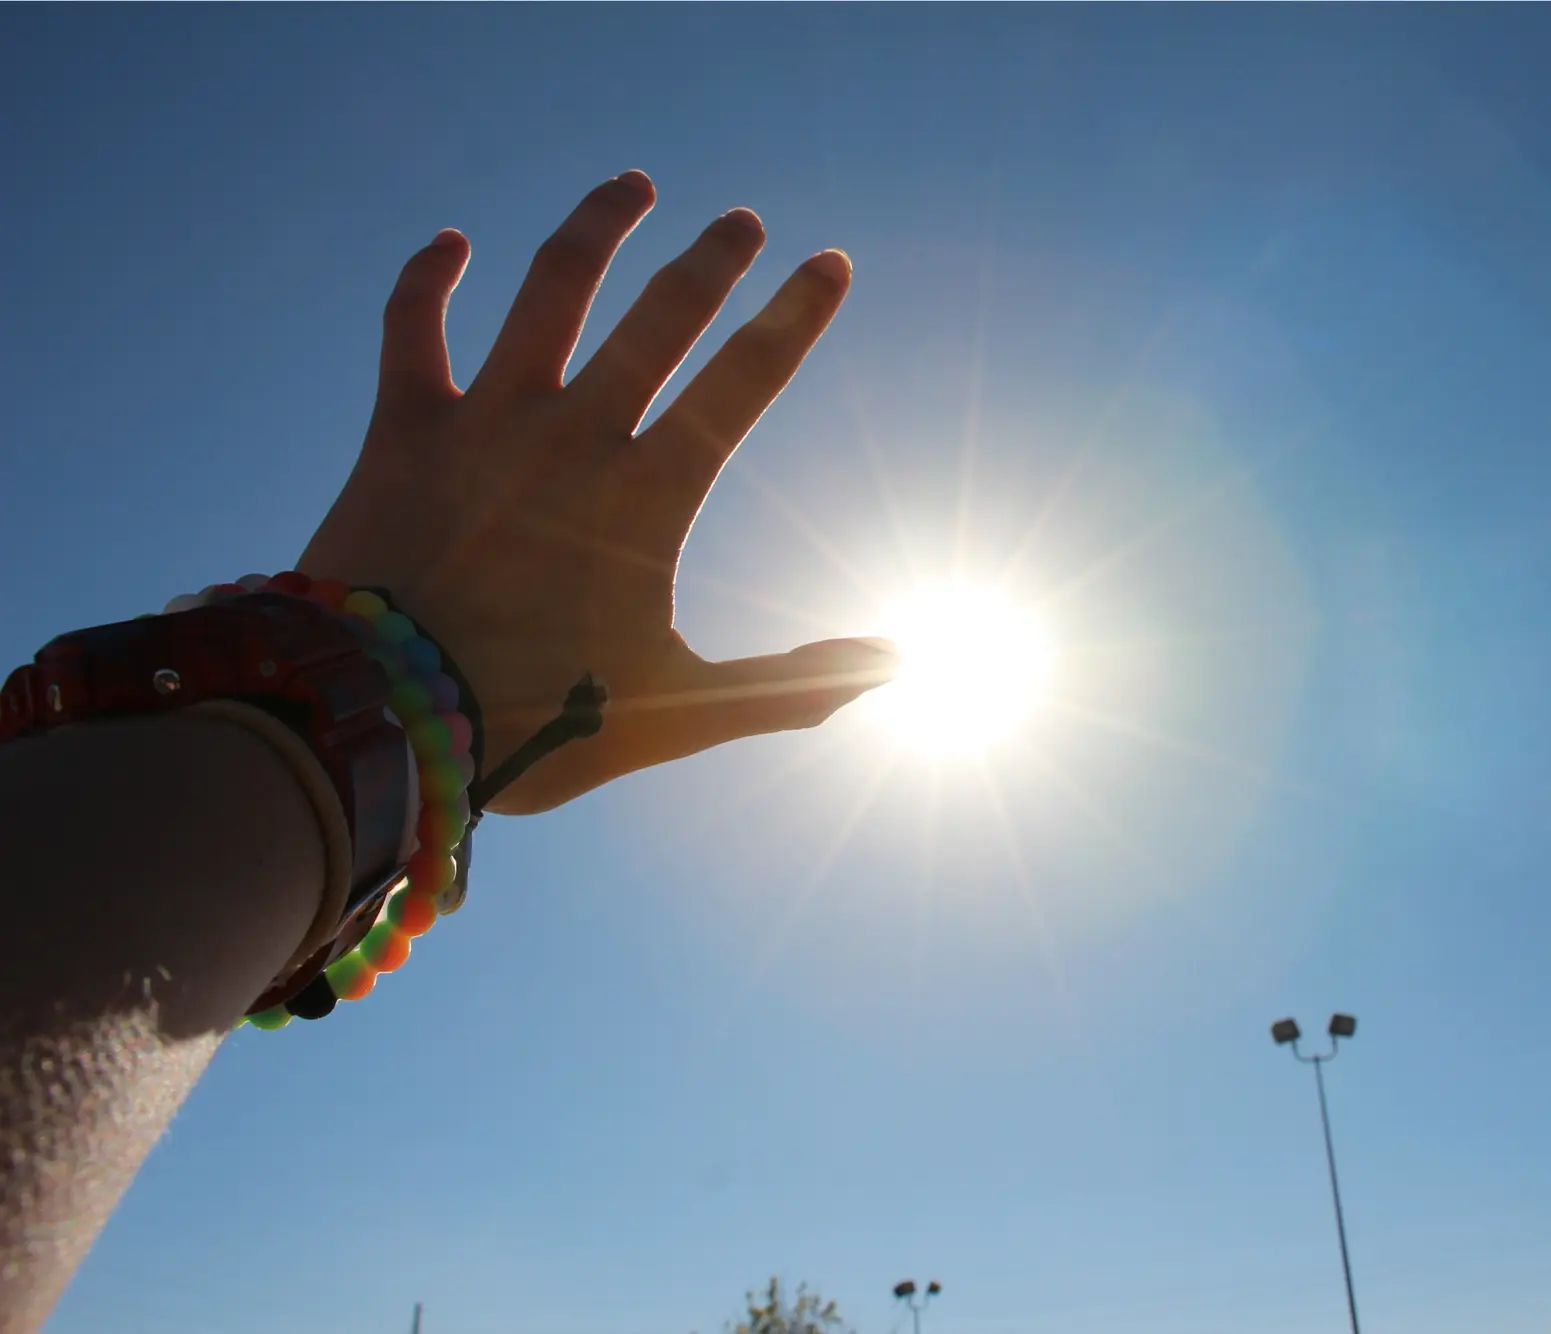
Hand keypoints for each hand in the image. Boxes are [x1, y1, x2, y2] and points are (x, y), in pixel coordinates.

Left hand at [301, 171, 894, 813]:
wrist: (382, 724)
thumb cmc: (537, 726)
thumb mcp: (682, 713)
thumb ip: (793, 687)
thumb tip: (899, 661)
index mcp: (648, 496)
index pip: (743, 383)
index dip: (795, 319)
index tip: (831, 262)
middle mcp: (574, 436)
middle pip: (660, 316)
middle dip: (712, 260)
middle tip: (744, 220)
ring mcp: (485, 423)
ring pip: (552, 290)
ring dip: (598, 227)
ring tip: (632, 185)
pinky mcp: (401, 429)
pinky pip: (412, 328)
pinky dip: (427, 278)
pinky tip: (451, 242)